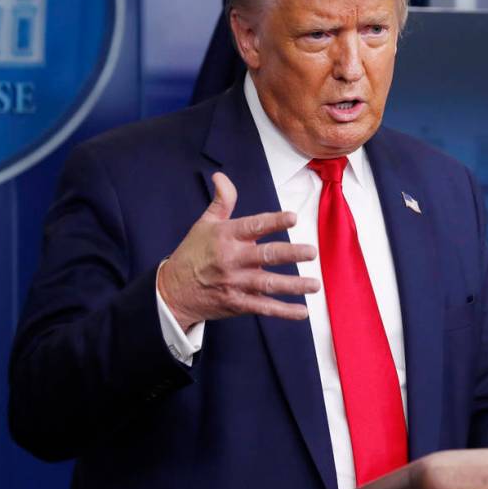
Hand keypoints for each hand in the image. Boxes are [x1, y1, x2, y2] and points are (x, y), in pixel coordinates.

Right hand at [158, 172, 319, 330]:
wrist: (172, 291)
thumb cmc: (193, 253)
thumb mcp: (204, 224)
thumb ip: (222, 201)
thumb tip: (221, 176)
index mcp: (226, 236)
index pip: (253, 226)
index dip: (274, 221)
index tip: (293, 218)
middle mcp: (232, 259)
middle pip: (266, 255)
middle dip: (291, 254)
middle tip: (312, 252)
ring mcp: (235, 283)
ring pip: (268, 284)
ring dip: (294, 285)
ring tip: (315, 284)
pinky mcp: (237, 303)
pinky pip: (263, 307)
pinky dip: (283, 311)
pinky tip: (302, 312)